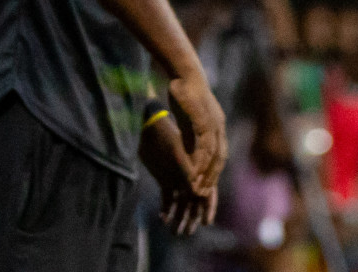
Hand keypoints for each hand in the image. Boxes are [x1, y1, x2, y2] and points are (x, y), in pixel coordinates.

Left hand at [140, 114, 217, 235]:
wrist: (151, 124)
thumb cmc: (167, 135)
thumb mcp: (178, 153)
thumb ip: (188, 172)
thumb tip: (197, 194)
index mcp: (198, 169)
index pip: (207, 192)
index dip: (207, 208)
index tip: (206, 222)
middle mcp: (190, 175)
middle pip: (194, 202)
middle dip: (191, 218)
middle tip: (186, 234)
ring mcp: (178, 178)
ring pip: (181, 203)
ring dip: (179, 217)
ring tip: (175, 233)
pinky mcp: (164, 179)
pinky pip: (167, 198)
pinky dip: (166, 209)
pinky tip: (163, 219)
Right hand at [168, 72, 227, 193]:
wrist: (184, 72)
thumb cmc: (184, 91)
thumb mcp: (188, 116)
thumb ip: (190, 132)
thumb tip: (188, 146)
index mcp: (217, 125)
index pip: (219, 155)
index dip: (213, 172)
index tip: (206, 188)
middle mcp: (219, 126)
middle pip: (219, 159)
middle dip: (212, 178)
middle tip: (203, 195)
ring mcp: (213, 123)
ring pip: (213, 155)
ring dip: (206, 173)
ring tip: (197, 188)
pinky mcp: (204, 120)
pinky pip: (203, 145)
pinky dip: (199, 160)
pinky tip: (193, 171)